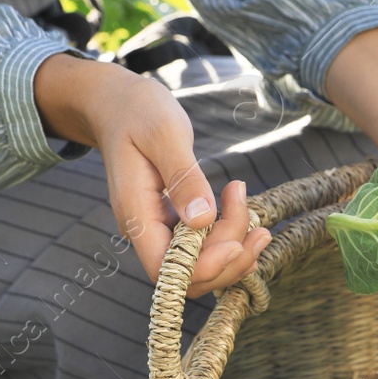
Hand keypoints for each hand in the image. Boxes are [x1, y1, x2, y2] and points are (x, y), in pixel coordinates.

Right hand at [32, 54, 270, 292]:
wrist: (118, 103)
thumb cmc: (137, 111)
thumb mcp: (163, 133)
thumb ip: (183, 177)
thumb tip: (203, 219)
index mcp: (136, 214)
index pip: (169, 269)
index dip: (205, 268)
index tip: (237, 242)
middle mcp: (146, 230)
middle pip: (190, 274)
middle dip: (229, 258)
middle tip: (257, 224)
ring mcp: (160, 227)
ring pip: (201, 264)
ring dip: (236, 251)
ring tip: (259, 222)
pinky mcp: (175, 220)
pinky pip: (204, 245)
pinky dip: (230, 239)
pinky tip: (249, 220)